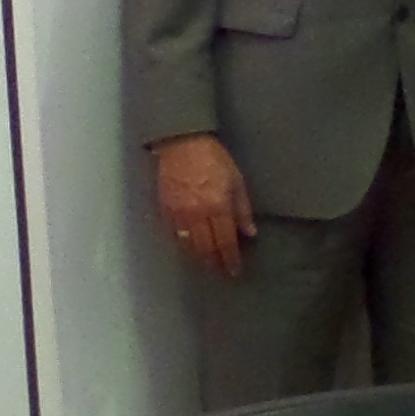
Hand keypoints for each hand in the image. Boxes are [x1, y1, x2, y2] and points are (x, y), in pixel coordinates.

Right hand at [152, 134, 253, 276]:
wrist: (182, 143)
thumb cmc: (214, 159)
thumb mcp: (236, 181)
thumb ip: (242, 209)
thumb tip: (250, 233)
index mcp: (218, 208)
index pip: (226, 243)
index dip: (231, 259)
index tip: (235, 270)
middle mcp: (197, 215)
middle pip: (205, 249)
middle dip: (214, 263)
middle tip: (220, 272)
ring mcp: (178, 213)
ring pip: (188, 245)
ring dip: (198, 257)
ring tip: (206, 263)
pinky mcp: (164, 208)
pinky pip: (172, 233)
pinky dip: (181, 243)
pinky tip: (188, 246)